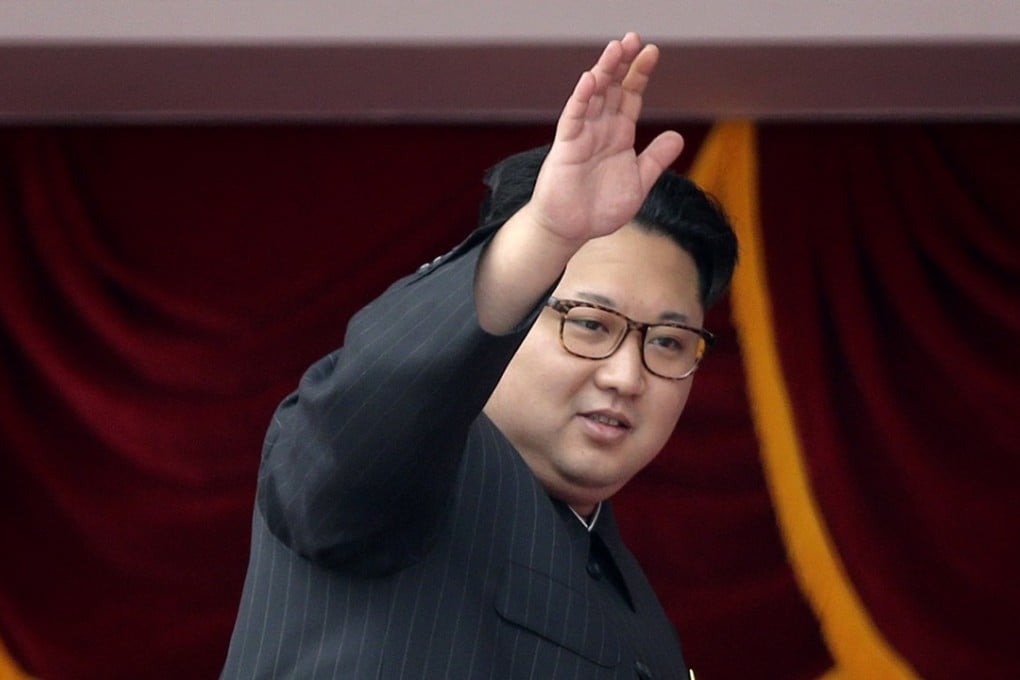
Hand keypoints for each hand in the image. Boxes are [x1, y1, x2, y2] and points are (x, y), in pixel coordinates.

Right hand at [529, 32, 684, 244]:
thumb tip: (677, 136)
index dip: (640, 74)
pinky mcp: (566, 146)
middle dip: (622, 63)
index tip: (652, 52)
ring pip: (593, 96)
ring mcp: (583, 135)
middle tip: (633, 39)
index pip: (630, 95)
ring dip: (603, 72)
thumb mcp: (639, 182)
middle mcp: (601, 129)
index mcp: (619, 134)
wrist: (573, 230)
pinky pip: (573, 117)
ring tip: (615, 49)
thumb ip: (656, 159)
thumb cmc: (602, 209)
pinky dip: (581, 98)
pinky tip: (590, 79)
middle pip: (612, 88)